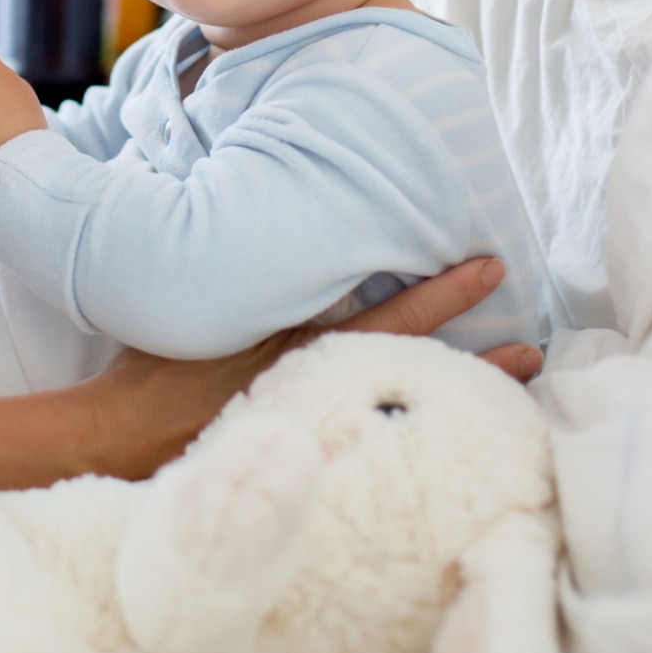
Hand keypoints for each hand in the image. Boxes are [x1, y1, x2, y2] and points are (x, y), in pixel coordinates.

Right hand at [0, 257, 541, 490]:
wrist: (121, 436)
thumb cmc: (153, 363)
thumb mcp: (195, 301)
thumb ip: (232, 261)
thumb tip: (258, 209)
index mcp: (293, 336)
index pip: (383, 312)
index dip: (438, 291)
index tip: (486, 267)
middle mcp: (314, 377)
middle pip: (407, 355)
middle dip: (466, 340)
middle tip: (531, 335)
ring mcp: (312, 417)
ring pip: (399, 396)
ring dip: (461, 385)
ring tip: (520, 375)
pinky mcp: (300, 443)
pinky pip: (368, 433)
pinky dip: (411, 426)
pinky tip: (451, 428)